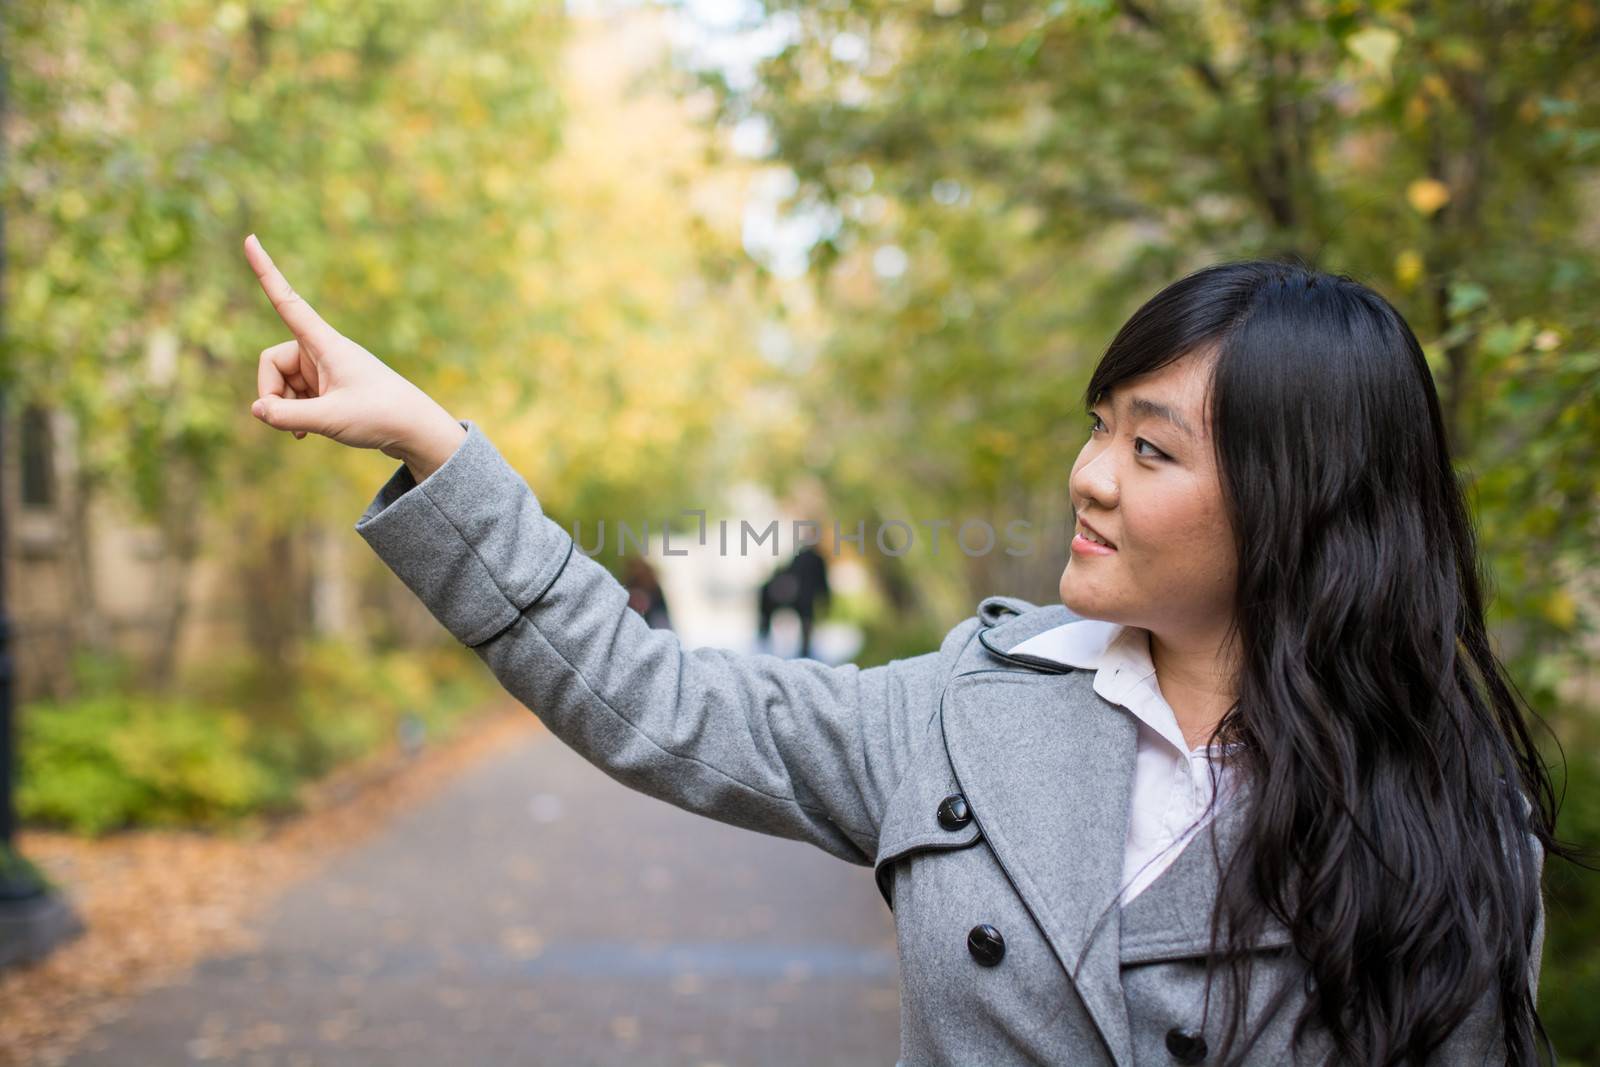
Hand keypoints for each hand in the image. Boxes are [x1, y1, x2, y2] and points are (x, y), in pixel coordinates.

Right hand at [243, 234, 465, 479]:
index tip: (250, 239)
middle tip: (283, 421)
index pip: (288, 302)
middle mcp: (322, 351)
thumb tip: (256, 409)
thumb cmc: (380, 417)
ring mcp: (325, 370)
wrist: (416, 431)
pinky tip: (303, 435)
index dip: (266, 272)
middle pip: (273, 362)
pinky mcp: (329, 387)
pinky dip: (294, 413)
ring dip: (284, 407)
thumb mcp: (330, 418)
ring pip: (282, 383)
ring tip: (305, 430)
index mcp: (326, 344)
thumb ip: (286, 415)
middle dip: (270, 391)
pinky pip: (295, 396)